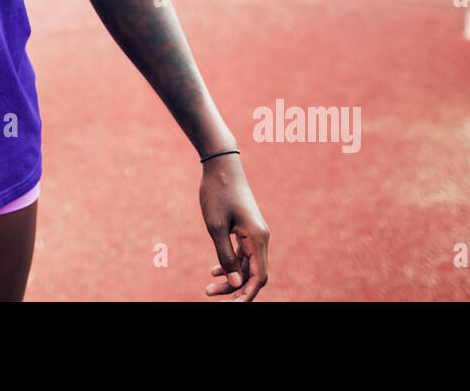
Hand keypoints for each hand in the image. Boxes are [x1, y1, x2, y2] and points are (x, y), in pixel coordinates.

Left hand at [199, 153, 269, 300]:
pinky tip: (214, 272)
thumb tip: (235, 285)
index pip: (259, 277)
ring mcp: (255, 233)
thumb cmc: (217, 193)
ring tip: (208, 290)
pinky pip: (243, 254)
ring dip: (231, 279)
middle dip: (235, 290)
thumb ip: (226, 257)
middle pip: (253, 274)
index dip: (246, 295)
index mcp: (257, 238)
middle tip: (210, 297)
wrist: (221, 164)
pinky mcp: (247, 228)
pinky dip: (230, 264)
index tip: (231, 306)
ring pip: (247, 265)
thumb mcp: (215, 228)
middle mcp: (261, 237)